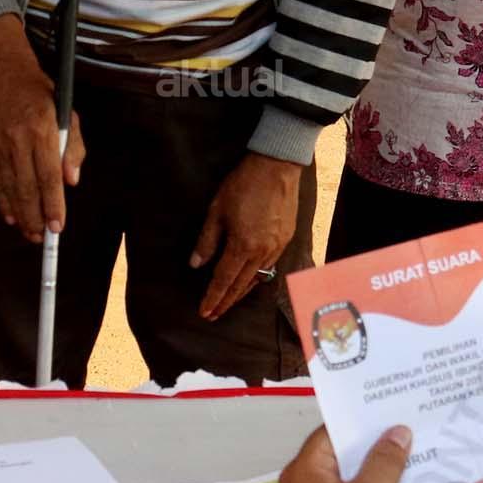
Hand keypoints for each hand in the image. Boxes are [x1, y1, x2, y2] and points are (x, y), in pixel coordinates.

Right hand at [0, 14, 83, 242]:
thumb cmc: (39, 89)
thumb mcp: (66, 110)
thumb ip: (73, 145)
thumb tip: (72, 181)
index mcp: (41, 128)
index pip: (49, 176)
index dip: (54, 204)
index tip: (58, 225)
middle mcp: (17, 138)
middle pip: (27, 188)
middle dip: (35, 217)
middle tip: (43, 238)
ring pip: (9, 187)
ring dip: (20, 214)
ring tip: (30, 233)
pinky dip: (3, 200)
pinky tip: (11, 215)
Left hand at [191, 153, 300, 319]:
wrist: (277, 167)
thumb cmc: (243, 185)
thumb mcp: (216, 211)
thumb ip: (206, 241)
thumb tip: (196, 264)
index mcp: (242, 246)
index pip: (223, 280)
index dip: (212, 298)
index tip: (204, 312)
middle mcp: (262, 253)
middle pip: (241, 286)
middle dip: (225, 302)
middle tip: (213, 315)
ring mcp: (276, 248)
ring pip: (256, 279)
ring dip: (241, 293)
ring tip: (228, 302)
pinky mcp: (286, 240)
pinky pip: (269, 267)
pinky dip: (257, 279)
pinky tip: (250, 280)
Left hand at [274, 424, 410, 482]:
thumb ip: (384, 462)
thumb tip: (396, 432)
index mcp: (303, 471)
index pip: (332, 433)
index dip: (362, 424)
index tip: (393, 417)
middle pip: (338, 460)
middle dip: (372, 454)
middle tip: (409, 444)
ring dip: (371, 482)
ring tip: (408, 474)